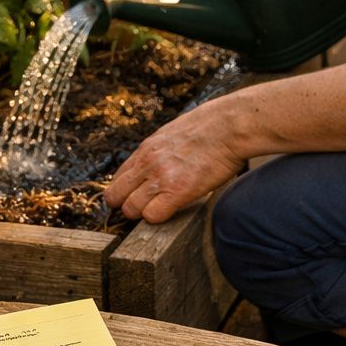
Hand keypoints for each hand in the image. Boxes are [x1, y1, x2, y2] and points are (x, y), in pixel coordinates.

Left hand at [104, 105, 247, 222]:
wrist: (229, 127)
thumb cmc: (210, 128)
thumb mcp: (172, 133)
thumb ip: (158, 151)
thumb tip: (155, 164)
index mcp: (146, 149)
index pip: (118, 179)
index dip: (125, 192)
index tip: (136, 197)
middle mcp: (147, 163)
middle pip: (116, 196)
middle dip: (127, 206)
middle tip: (144, 208)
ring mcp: (160, 178)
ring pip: (131, 209)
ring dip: (143, 213)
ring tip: (161, 209)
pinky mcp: (177, 191)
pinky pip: (153, 216)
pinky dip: (159, 218)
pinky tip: (173, 210)